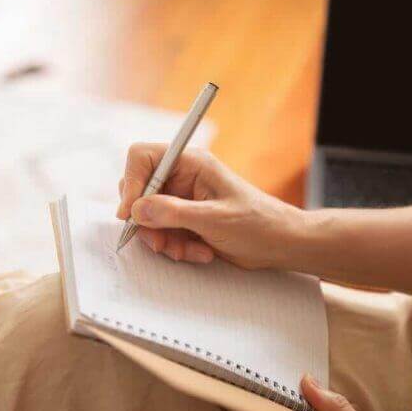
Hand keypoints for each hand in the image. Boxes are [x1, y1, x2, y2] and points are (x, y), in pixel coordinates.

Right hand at [116, 143, 305, 269]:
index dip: (131, 183)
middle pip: (140, 190)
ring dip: (163, 239)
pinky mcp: (185, 219)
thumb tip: (137, 209)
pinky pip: (163, 232)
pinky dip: (175, 246)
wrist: (280, 244)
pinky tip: (200, 252)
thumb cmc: (258, 224)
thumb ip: (173, 213)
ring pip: (148, 217)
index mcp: (191, 162)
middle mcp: (183, 176)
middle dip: (147, 221)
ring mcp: (182, 198)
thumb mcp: (214, 219)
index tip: (131, 213)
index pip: (143, 157)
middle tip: (161, 241)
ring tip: (189, 251)